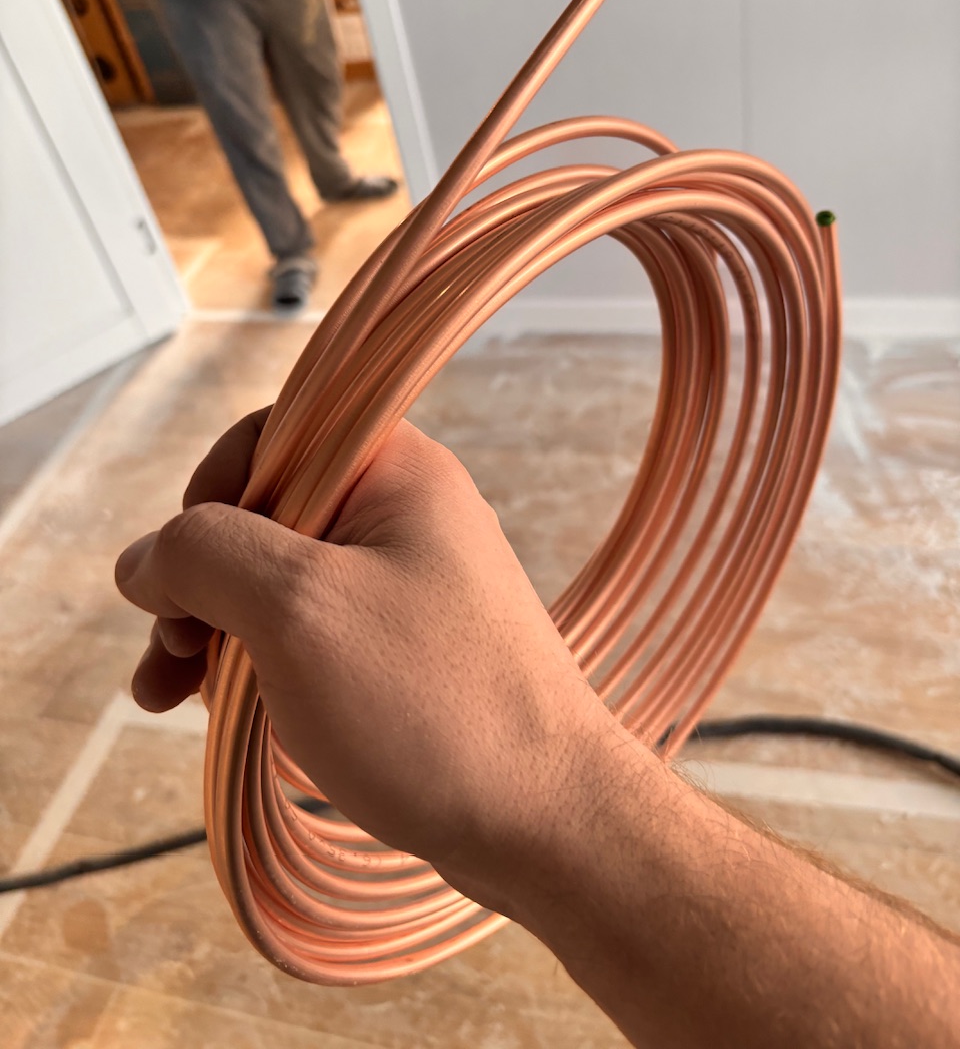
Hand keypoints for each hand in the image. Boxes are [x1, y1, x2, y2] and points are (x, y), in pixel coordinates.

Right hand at [115, 412, 611, 885]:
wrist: (544, 820)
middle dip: (199, 581)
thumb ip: (205, 556)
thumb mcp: (295, 607)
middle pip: (265, 516)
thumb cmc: (428, 702)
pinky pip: (313, 635)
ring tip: (165, 696)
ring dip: (215, 631)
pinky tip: (222, 710)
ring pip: (281, 584)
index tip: (186, 566)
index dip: (210, 490)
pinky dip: (260, 664)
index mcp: (394, 469)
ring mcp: (409, 584)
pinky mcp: (406, 650)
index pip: (272, 434)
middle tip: (169, 652)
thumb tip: (143, 557)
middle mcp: (405, 513)